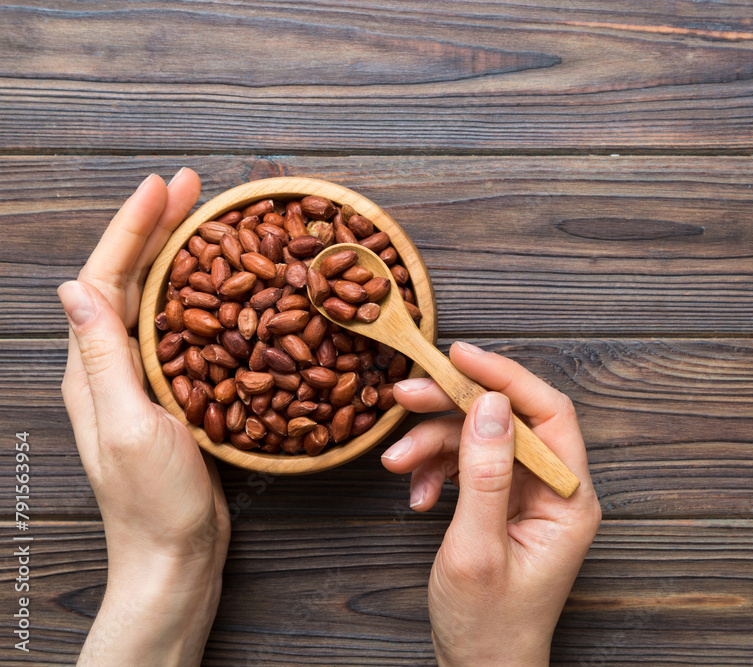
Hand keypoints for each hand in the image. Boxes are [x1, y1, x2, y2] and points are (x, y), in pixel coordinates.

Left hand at [58, 169, 229, 665]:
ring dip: (178, 255)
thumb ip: (105, 359)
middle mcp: (113, 368)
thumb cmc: (155, 503)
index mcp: (94, 370)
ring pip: (157, 300)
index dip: (131, 230)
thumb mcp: (131, 428)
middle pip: (130, 280)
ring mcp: (143, 382)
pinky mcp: (174, 397)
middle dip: (156, 228)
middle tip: (191, 187)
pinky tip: (227, 288)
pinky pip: (182, 331)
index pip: (105, 280)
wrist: (176, 556)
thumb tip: (75, 288)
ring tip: (208, 220)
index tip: (161, 187)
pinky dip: (201, 297)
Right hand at [381, 342, 601, 664]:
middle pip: (509, 419)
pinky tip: (416, 495)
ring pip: (482, 439)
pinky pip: (470, 466)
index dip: (505, 378)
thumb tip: (489, 404)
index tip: (459, 355)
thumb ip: (485, 474)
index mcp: (568, 499)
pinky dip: (437, 471)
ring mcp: (529, 497)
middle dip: (453, 406)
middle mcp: (554, 490)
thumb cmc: (488, 626)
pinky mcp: (504, 504)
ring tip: (397, 465)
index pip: (548, 414)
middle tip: (405, 395)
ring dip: (434, 444)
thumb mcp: (478, 549)